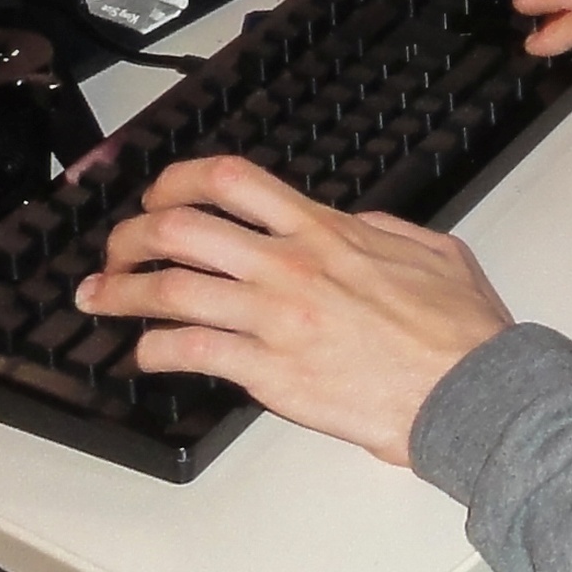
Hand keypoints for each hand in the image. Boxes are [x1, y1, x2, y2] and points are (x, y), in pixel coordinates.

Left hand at [76, 157, 508, 467]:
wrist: (471, 391)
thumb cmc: (460, 331)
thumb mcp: (434, 250)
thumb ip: (384, 230)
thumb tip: (354, 224)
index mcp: (325, 231)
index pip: (232, 181)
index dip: (177, 181)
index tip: (158, 196)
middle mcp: (290, 266)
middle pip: (180, 228)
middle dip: (131, 235)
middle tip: (117, 251)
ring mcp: (275, 319)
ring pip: (170, 289)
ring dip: (121, 293)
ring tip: (101, 300)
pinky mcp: (269, 373)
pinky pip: (189, 352)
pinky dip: (152, 352)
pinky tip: (145, 355)